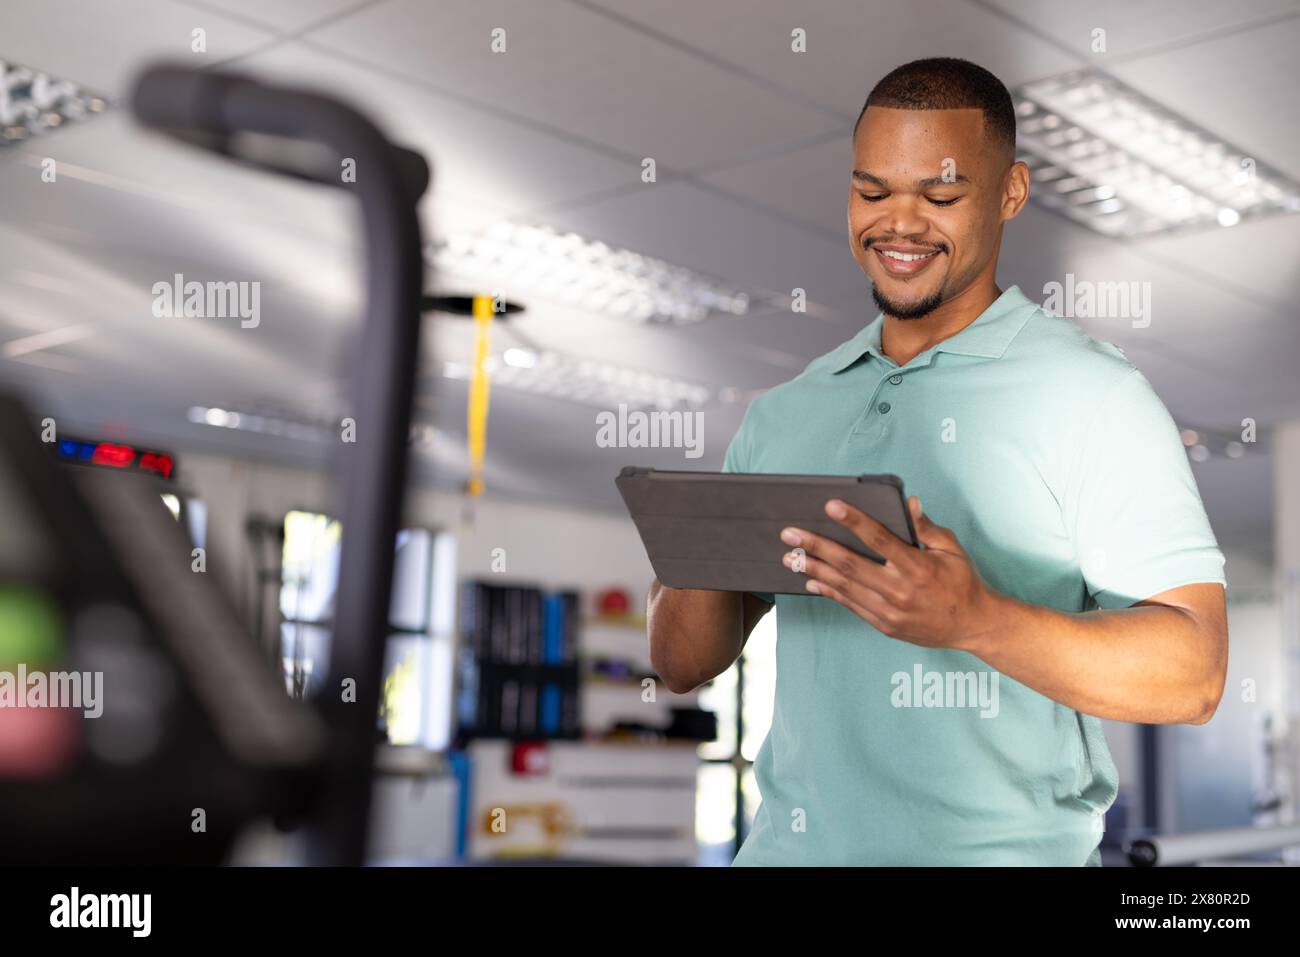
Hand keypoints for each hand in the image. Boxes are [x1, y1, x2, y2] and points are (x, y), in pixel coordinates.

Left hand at [780, 496, 1001, 651]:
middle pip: (850, 564)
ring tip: (790, 557)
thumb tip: (909, 503)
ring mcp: (890, 611)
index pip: (879, 539)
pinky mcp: (884, 625)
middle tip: (790, 534)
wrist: (973, 625)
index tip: (831, 506)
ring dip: (814, 570)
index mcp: (917, 567)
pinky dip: (829, 592)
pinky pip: (851, 605)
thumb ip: (926, 527)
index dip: (853, 521)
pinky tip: (811, 581)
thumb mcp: (952, 549)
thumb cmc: (962, 582)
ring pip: (844, 587)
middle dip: (816, 547)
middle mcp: (900, 590)